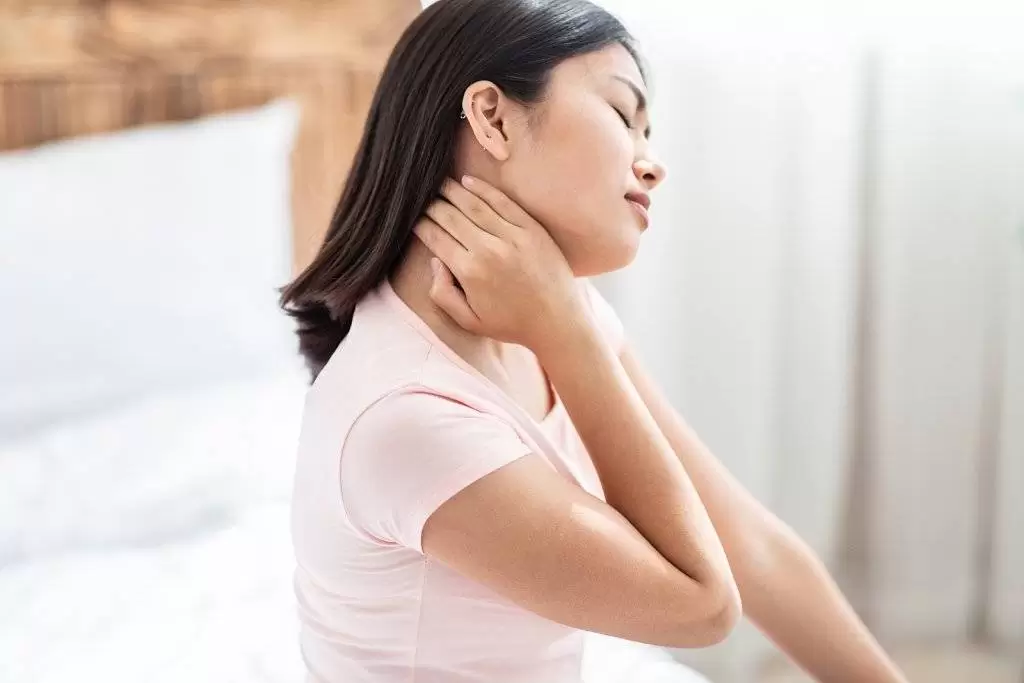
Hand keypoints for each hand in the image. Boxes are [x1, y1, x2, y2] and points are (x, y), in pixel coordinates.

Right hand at [413, 175, 586, 352]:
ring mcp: (512, 236)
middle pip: (450, 216)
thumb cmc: (511, 324)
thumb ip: (442, 294)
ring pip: (474, 204)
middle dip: (432, 205)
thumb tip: (435, 261)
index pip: (435, 238)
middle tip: (421, 198)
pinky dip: (483, 189)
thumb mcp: (469, 322)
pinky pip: (502, 201)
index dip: (420, 225)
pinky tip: (468, 181)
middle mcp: (488, 249)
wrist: (557, 320)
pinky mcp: (531, 229)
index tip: (413, 219)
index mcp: (469, 272)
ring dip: (452, 190)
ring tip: (439, 184)